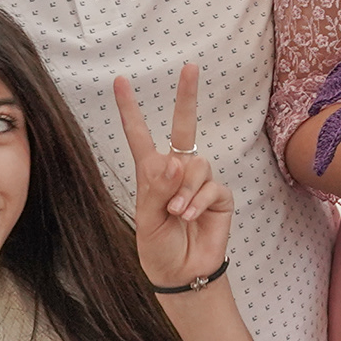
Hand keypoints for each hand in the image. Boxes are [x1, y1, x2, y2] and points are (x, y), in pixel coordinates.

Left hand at [114, 68, 231, 286]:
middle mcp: (178, 171)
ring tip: (177, 213)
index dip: (130, 109)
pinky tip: (190, 216)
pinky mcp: (219, 197)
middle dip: (186, 96)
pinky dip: (198, 201)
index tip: (120, 81)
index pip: (140, 135)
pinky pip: (211, 187)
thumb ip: (160, 188)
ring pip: (196, 165)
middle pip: (184, 126)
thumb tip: (177, 160)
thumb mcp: (147, 218)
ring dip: (185, 189)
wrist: (182, 274)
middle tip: (190, 67)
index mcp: (152, 173)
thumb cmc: (158, 247)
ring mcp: (200, 182)